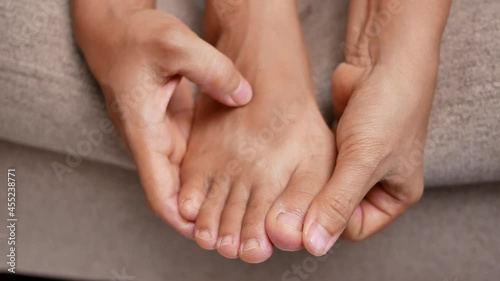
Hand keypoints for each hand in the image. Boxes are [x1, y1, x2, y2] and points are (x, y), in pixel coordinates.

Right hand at [71, 2, 251, 237]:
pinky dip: (210, 175)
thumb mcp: (174, 44)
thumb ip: (211, 69)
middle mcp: (152, 142)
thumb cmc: (136, 38)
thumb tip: (243, 95)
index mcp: (143, 132)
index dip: (181, 218)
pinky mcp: (175, 127)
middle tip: (235, 231)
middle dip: (201, 216)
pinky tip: (236, 179)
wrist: (118, 31)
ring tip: (240, 213)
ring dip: (206, 199)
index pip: (158, 190)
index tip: (206, 234)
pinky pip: (193, 160)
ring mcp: (164, 137)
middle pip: (175, 194)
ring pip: (186, 180)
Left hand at [301, 0, 449, 254]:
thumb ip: (338, 203)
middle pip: (335, 209)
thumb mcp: (364, 161)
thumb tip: (315, 245)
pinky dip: (307, 163)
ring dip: (309, 182)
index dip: (327, 221)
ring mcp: (356, 163)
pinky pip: (317, 165)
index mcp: (394, 196)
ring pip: (323, 187)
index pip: (351, 227)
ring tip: (290, 174)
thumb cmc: (388, 109)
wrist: (383, 59)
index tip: (302, 210)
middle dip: (315, 202)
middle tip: (289, 193)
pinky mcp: (339, 145)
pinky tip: (292, 158)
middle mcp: (376, 184)